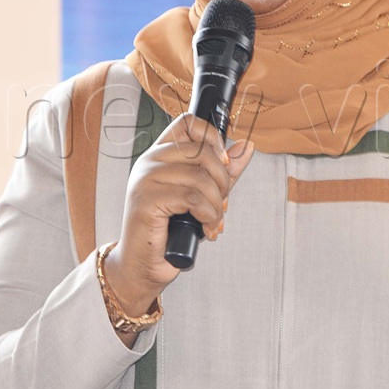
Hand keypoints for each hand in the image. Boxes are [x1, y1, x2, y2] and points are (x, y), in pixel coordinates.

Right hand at [104, 113, 253, 314]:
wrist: (143, 266)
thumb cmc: (170, 231)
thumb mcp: (203, 195)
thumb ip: (223, 171)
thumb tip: (246, 147)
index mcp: (160, 154)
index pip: (188, 122)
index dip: (212, 137)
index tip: (224, 161)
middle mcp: (149, 161)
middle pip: (202, 151)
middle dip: (223, 180)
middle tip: (222, 203)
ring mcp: (145, 179)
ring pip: (200, 177)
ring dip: (217, 205)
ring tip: (213, 221)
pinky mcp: (146, 200)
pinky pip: (193, 199)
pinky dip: (208, 216)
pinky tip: (205, 229)